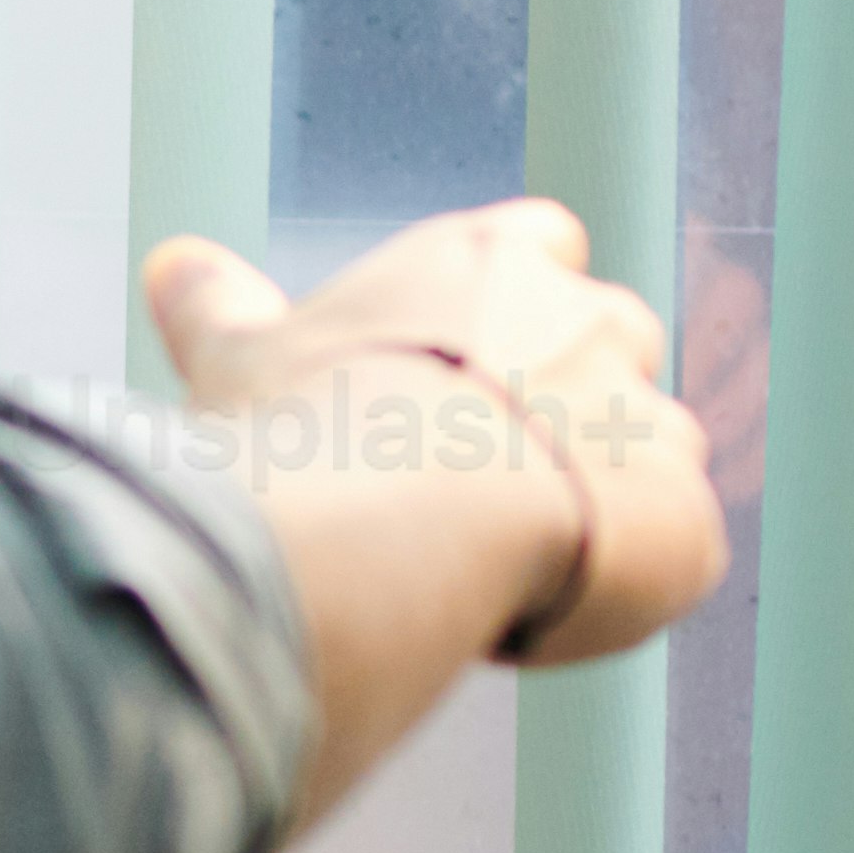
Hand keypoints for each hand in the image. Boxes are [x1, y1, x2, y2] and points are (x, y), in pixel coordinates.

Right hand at [144, 203, 717, 681]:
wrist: (397, 518)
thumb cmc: (308, 426)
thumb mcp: (240, 360)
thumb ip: (220, 306)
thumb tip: (171, 262)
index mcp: (486, 266)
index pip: (534, 246)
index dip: (504, 308)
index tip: (458, 365)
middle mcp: (586, 321)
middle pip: (606, 341)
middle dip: (561, 401)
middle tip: (471, 477)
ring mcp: (647, 417)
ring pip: (650, 445)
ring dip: (602, 490)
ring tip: (511, 556)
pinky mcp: (683, 515)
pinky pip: (675, 543)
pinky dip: (628, 574)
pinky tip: (552, 606)